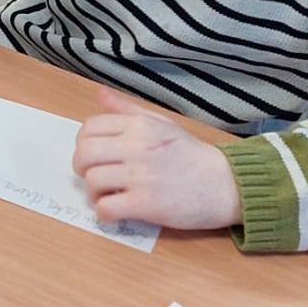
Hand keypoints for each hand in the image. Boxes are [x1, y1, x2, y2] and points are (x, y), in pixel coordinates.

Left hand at [72, 87, 243, 229]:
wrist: (226, 184)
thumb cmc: (192, 155)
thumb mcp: (162, 124)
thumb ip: (127, 109)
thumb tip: (99, 93)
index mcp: (139, 126)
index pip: (89, 128)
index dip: (83, 144)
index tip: (94, 157)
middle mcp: (137, 147)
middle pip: (84, 154)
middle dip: (82, 168)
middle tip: (94, 177)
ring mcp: (141, 175)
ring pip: (92, 181)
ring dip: (93, 192)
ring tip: (108, 195)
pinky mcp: (147, 204)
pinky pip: (106, 207)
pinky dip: (104, 213)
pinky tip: (116, 211)